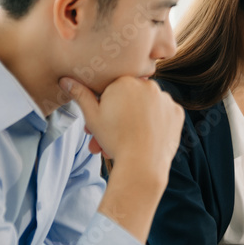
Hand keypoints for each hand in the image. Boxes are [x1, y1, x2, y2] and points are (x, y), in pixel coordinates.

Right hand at [59, 76, 182, 169]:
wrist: (142, 164)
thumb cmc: (114, 140)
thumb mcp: (92, 117)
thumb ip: (81, 95)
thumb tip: (66, 80)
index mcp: (125, 81)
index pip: (113, 89)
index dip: (104, 107)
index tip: (98, 124)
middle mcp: (149, 85)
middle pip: (131, 99)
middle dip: (119, 116)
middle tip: (109, 137)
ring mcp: (166, 99)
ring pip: (147, 106)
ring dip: (137, 119)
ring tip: (126, 142)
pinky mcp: (177, 113)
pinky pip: (164, 115)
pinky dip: (156, 123)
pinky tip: (147, 136)